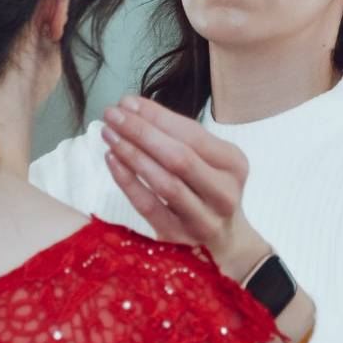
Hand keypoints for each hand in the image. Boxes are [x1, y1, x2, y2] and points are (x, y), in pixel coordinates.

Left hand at [101, 95, 270, 281]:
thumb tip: (132, 108)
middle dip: (141, 132)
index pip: (192, 134)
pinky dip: (128, 182)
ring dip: (132, 154)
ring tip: (109, 134)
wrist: (226, 241)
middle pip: (179, 157)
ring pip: (164, 183)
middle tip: (112, 114)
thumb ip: (178, 136)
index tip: (127, 102)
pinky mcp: (179, 237)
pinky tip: (112, 160)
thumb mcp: (208, 160)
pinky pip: (149, 207)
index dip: (157, 116)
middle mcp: (224, 193)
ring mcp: (203, 219)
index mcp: (234, 165)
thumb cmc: (208, 189)